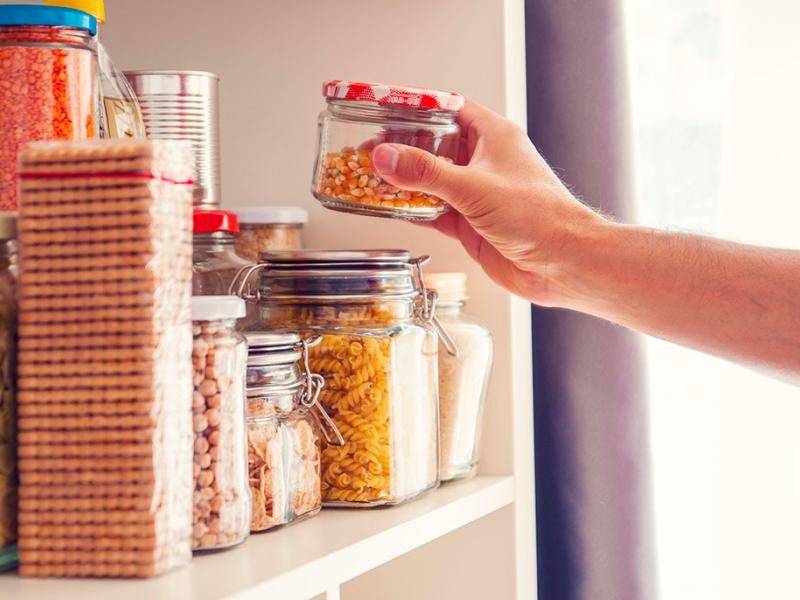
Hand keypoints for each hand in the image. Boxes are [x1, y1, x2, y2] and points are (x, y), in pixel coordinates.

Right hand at [370, 100, 605, 305]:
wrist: (561, 263)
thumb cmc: (538, 216)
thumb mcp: (474, 187)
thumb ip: (426, 172)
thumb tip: (386, 157)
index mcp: (492, 136)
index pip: (448, 107)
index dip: (416, 107)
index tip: (385, 109)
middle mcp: (483, 161)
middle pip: (433, 144)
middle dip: (402, 146)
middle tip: (369, 148)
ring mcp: (476, 193)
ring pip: (430, 179)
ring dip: (404, 180)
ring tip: (370, 176)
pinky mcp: (470, 222)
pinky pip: (433, 210)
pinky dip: (412, 209)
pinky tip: (390, 207)